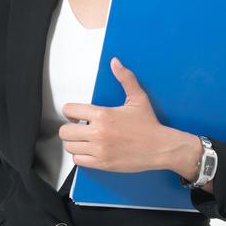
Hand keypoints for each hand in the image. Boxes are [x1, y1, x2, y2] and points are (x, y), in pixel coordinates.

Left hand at [59, 57, 181, 173]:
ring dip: (74, 143)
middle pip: (64, 131)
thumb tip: (115, 62)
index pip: (69, 110)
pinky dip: (80, 156)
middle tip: (78, 128)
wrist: (161, 148)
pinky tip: (89, 151)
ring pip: (69, 147)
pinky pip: (78, 161)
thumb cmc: (149, 124)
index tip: (76, 115)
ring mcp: (99, 150)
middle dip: (69, 128)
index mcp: (103, 115)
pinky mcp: (102, 164)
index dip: (70, 111)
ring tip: (84, 140)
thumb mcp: (138, 98)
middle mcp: (98, 133)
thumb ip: (125, 78)